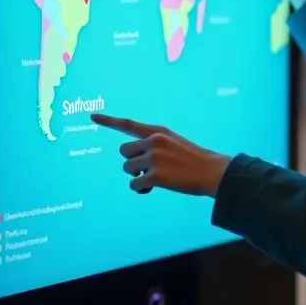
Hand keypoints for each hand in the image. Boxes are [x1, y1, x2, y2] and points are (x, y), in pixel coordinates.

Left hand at [92, 113, 231, 196]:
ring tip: (156, 177)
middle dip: (132, 161)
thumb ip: (154, 145)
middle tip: (148, 168)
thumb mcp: (174, 143)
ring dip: (137, 176)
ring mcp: (154, 158)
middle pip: (123, 152)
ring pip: (128, 168)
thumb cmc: (194, 160)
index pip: (128, 124)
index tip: (92, 116)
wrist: (213, 172)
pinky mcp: (155, 176)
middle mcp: (154, 141)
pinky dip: (142, 189)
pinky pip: (134, 184)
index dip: (108, 120)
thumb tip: (133, 161)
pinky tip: (155, 188)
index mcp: (159, 131)